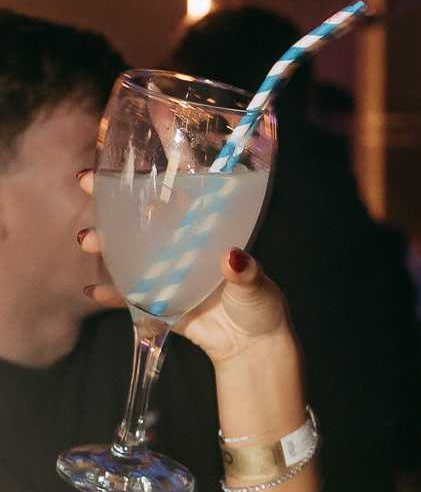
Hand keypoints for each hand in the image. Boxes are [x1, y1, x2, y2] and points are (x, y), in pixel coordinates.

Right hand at [77, 171, 290, 368]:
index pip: (180, 189)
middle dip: (111, 198)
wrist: (253, 348)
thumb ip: (245, 272)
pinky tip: (94, 290)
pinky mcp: (158, 303)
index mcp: (206, 230)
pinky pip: (129, 297)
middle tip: (86, 183)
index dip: (159, 164)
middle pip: (142, 215)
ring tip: (89, 240)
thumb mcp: (258, 284)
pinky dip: (112, 294)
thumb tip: (232, 258)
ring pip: (128, 251)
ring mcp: (166, 273)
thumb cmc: (261, 307)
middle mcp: (181, 245)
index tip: (135, 143)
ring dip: (104, 243)